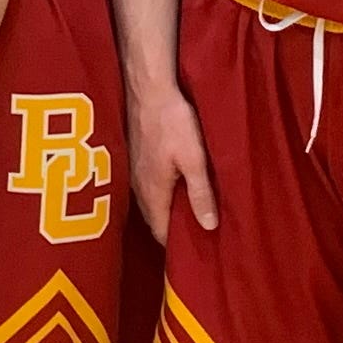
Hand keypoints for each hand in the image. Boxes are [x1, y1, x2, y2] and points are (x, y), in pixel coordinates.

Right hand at [125, 81, 217, 241]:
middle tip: (196, 236)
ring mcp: (134, 172)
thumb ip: (201, 192)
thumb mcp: (194, 158)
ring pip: (150, 203)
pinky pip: (148, 188)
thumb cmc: (172, 122)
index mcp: (153, 193)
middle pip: (155, 219)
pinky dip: (161, 196)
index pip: (161, 232)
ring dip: (166, 212)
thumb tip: (209, 226)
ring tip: (189, 216)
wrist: (148, 89)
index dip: (176, 246)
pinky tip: (175, 189)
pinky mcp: (135, 158)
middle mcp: (139, 188)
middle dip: (172, 231)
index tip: (194, 253)